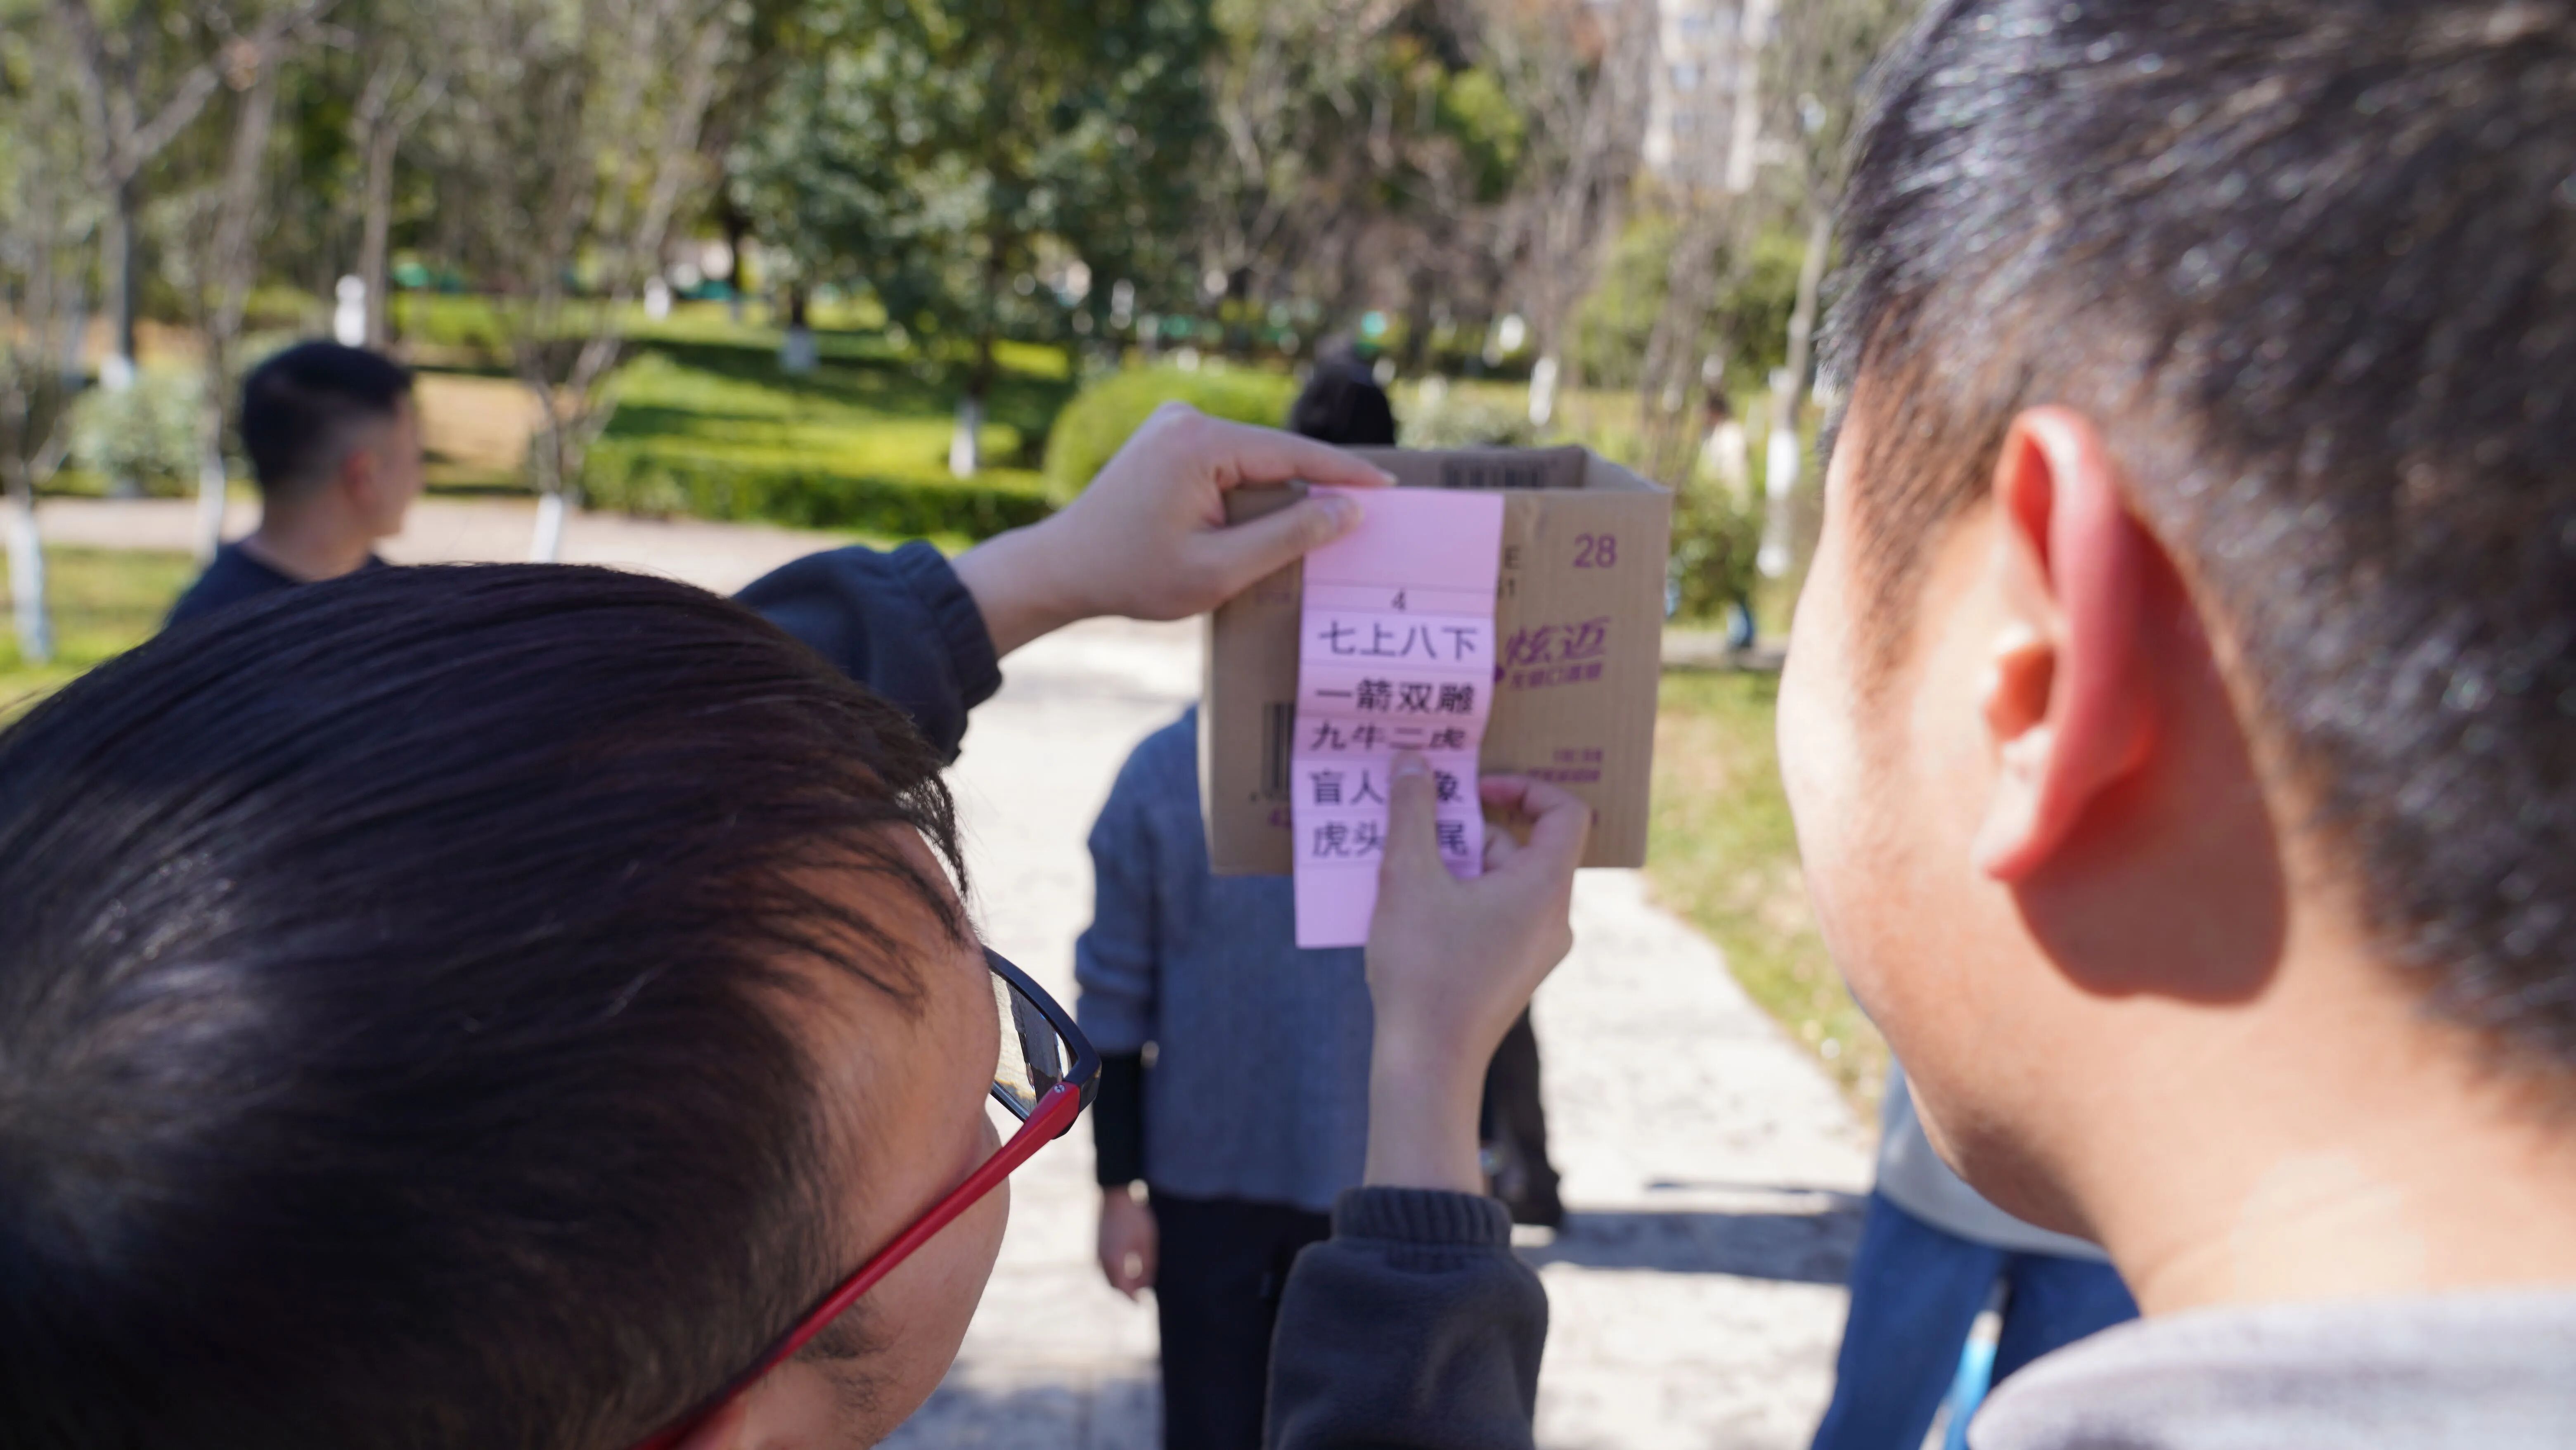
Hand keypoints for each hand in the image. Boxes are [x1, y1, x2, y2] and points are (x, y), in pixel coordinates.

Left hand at [951, 403, 1393, 655]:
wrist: (1062, 567)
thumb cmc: (1134, 575)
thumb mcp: (1220, 568)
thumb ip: (1289, 536)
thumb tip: (1349, 509)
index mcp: (1199, 444)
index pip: (1292, 454)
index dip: (1345, 473)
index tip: (1390, 486)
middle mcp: (1187, 419)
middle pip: (1275, 454)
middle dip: (1318, 483)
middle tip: (1370, 509)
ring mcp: (1174, 424)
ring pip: (1254, 459)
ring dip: (1284, 490)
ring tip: (1328, 520)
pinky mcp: (1169, 439)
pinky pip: (1230, 462)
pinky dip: (1254, 488)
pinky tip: (1276, 518)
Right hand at [1096, 1185, 1157, 1298]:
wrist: (1116, 1195)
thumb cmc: (1136, 1217)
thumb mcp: (1147, 1242)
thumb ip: (1147, 1266)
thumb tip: (1146, 1286)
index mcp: (1115, 1261)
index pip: (1123, 1289)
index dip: (1133, 1299)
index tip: (1143, 1304)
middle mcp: (1103, 1260)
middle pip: (1114, 1285)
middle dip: (1127, 1293)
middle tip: (1141, 1297)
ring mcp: (1098, 1253)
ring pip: (1109, 1277)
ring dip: (1121, 1283)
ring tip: (1137, 1283)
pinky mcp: (1098, 1246)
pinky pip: (1106, 1267)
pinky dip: (1116, 1273)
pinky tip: (1128, 1269)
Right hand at [1363, 757, 1589, 1192]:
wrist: (1428, 1063)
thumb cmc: (1423, 969)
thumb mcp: (1408, 877)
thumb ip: (1412, 813)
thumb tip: (1413, 763)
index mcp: (1545, 889)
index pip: (1565, 812)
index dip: (1523, 787)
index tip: (1472, 791)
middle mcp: (1553, 918)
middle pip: (1524, 847)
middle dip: (1469, 829)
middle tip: (1419, 827)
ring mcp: (1535, 950)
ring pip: (1503, 882)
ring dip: (1456, 865)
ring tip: (1401, 871)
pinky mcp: (1512, 972)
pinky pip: (1494, 915)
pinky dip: (1458, 899)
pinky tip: (1410, 909)